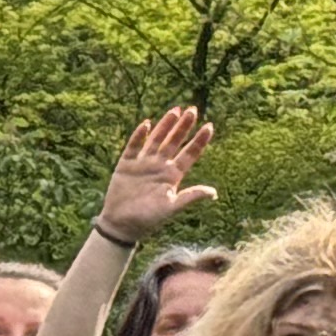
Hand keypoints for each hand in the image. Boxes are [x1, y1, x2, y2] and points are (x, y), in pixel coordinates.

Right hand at [93, 106, 217, 245]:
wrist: (121, 225)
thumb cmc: (148, 220)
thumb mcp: (172, 208)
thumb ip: (190, 196)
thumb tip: (214, 193)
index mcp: (172, 176)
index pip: (189, 154)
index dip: (199, 141)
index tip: (209, 126)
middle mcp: (159, 167)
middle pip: (174, 142)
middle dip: (183, 127)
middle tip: (193, 110)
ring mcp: (143, 164)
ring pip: (156, 140)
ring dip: (165, 126)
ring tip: (175, 110)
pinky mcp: (126, 165)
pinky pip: (133, 146)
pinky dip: (139, 135)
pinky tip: (147, 124)